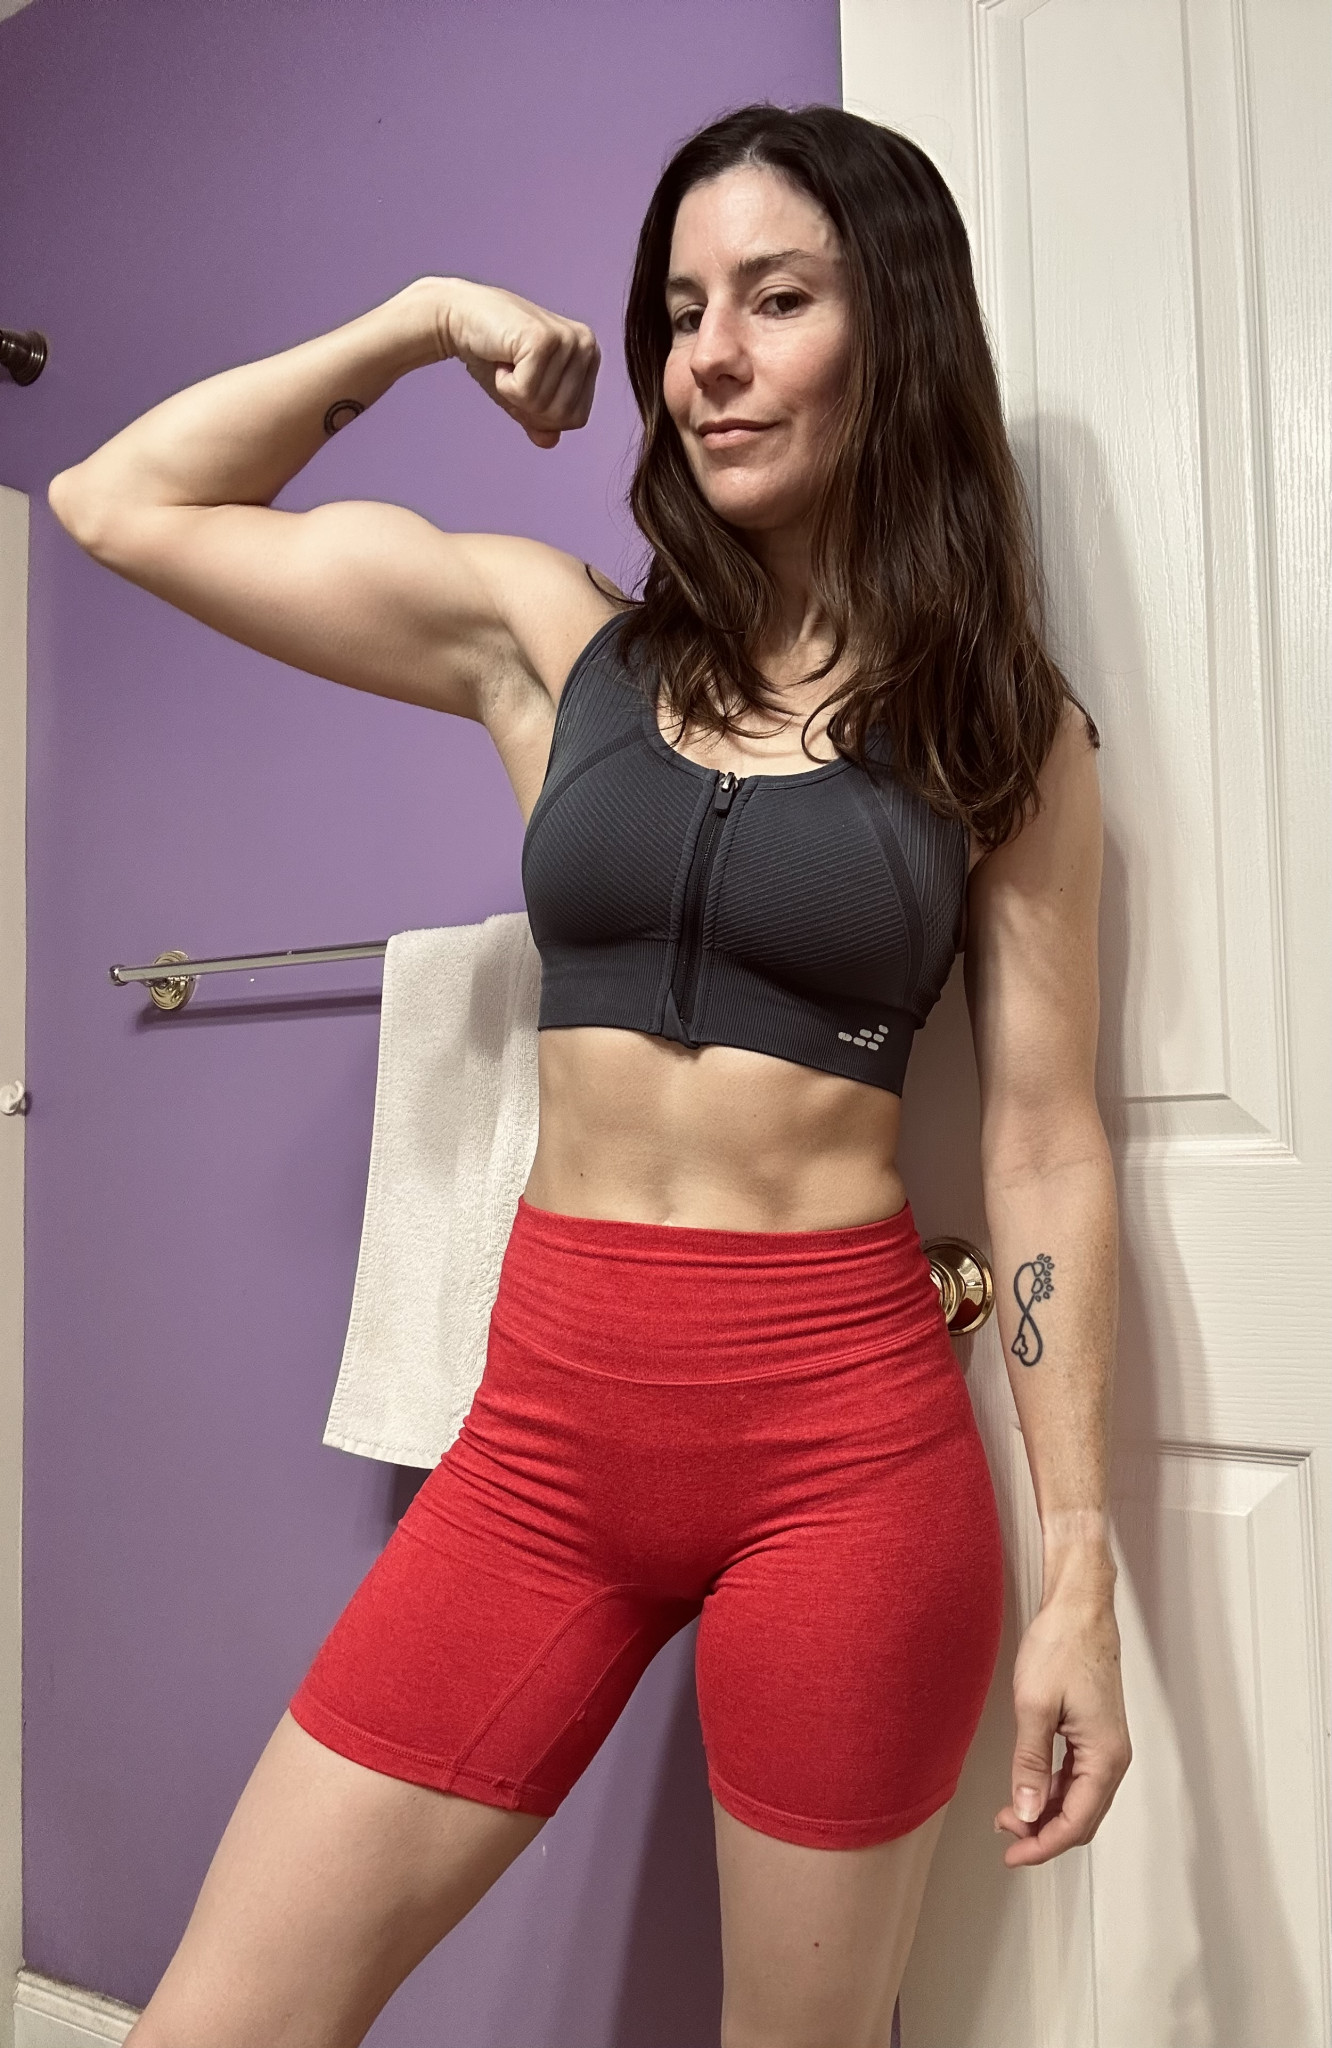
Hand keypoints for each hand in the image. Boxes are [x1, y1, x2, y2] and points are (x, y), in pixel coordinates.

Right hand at [431, 276, 600, 448]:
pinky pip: (526, 392)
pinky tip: (502, 357)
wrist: (461, 317)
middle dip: (528, 406)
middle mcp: (586, 345)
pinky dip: (505, 384)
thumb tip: (550, 442)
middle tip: (514, 373)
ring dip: (514, 392)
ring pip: (543, 406)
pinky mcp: (543, 339)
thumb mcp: (522, 396)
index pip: (577, 419)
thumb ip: (540, 421)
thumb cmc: (493, 354)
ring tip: (508, 362)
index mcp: (589, 358)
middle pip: (561, 416)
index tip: (525, 382)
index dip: (543, 415)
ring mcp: (567, 340)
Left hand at [995, 1586, 1131, 1865]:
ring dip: (1046, 1812)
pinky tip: (1027, 1787)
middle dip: (1043, 1833)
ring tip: (1008, 1814)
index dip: (1042, 1845)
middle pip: (1082, 1817)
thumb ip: (1029, 1762)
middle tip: (1004, 1835)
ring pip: (1079, 1799)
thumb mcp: (1035, 1706)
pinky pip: (1076, 1776)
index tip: (1011, 1854)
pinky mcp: (1095, 1732)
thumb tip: (1024, 1811)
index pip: (1076, 1822)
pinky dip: (1051, 1789)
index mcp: (1105, 1756)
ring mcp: (1106, 1745)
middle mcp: (1113, 1757)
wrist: (1080, 1607)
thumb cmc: (1062, 1646)